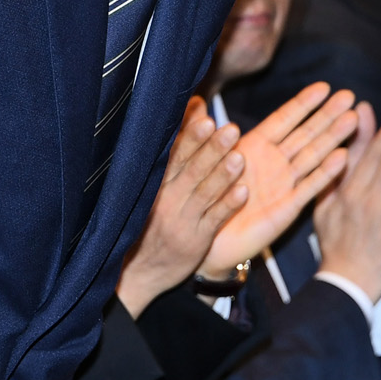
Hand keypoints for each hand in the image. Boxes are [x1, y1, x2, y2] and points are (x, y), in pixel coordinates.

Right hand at [114, 99, 244, 316]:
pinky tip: (242, 193)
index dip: (190, 137)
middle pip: (191, 171)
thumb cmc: (149, 219)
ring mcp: (182, 221)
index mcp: (154, 184)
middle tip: (230, 131)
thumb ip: (175, 149)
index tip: (205, 119)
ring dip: (222, 176)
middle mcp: (166, 200)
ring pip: (204, 194)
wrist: (137, 272)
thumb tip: (194, 107)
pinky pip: (214, 221)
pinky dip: (227, 206)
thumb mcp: (152, 185)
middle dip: (210, 150)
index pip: (173, 156)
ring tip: (239, 158)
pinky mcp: (196, 241)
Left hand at [201, 82, 357, 278]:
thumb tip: (192, 99)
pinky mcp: (287, 208)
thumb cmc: (207, 197)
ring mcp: (284, 184)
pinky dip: (325, 173)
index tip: (324, 87)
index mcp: (255, 147)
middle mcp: (274, 163)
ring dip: (333, 137)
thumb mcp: (204, 159)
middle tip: (349, 95)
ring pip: (313, 156)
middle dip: (327, 115)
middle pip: (306, 134)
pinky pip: (308, 188)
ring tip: (353, 118)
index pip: (284, 119)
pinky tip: (342, 157)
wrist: (208, 241)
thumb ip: (202, 131)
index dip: (304, 103)